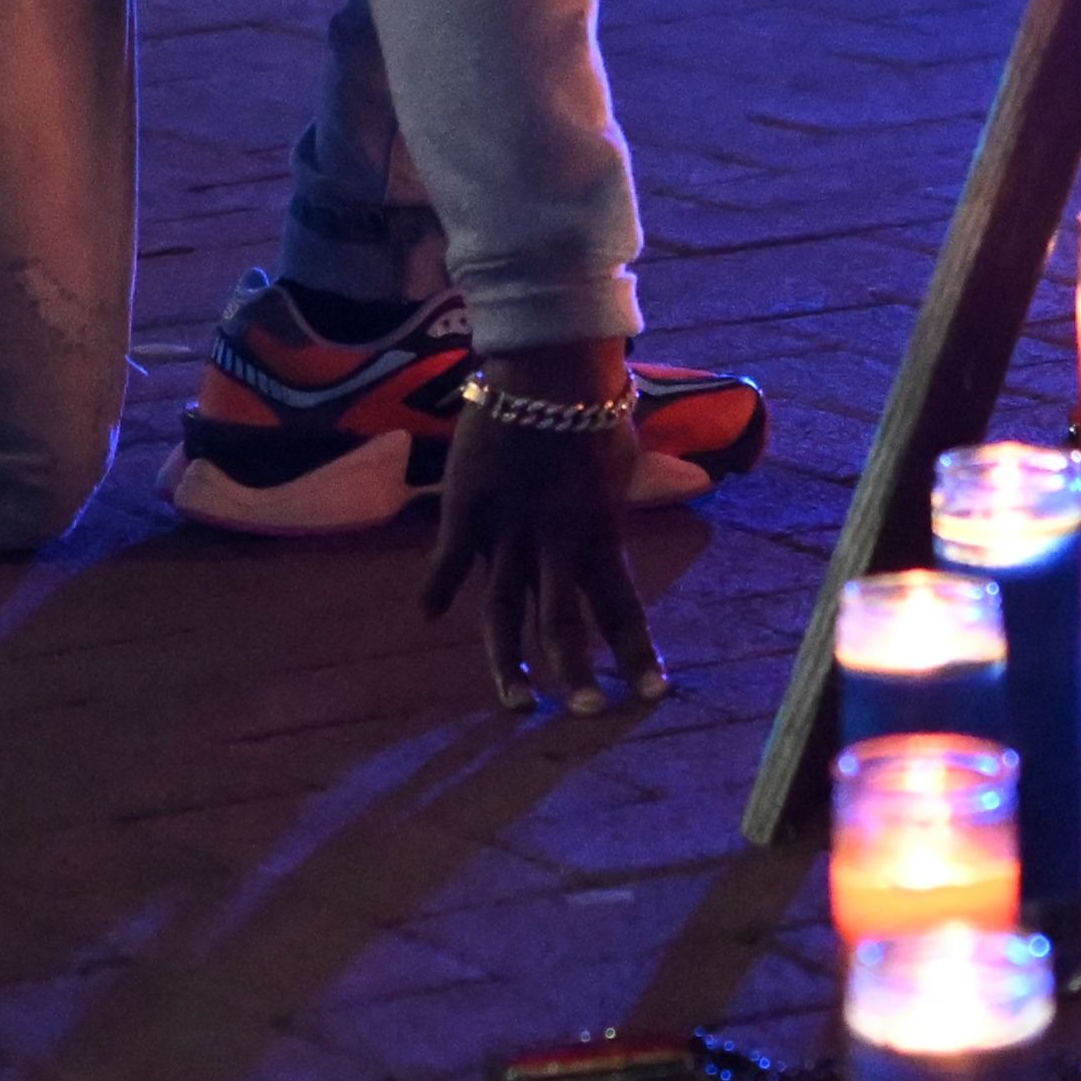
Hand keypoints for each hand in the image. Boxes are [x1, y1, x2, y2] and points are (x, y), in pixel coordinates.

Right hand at [419, 338, 669, 715]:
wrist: (547, 367)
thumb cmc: (594, 406)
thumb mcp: (620, 465)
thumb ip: (611, 506)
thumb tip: (613, 519)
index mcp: (599, 533)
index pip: (623, 607)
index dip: (637, 653)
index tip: (653, 694)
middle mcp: (555, 544)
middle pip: (563, 624)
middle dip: (576, 675)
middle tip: (587, 714)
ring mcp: (506, 532)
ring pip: (504, 613)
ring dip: (510, 662)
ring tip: (518, 703)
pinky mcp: (466, 511)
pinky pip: (449, 561)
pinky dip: (436, 588)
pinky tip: (427, 616)